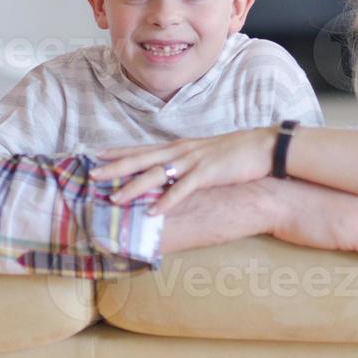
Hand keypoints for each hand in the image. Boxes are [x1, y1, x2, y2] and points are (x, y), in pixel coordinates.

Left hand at [92, 127, 274, 213]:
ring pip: (157, 174)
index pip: (142, 148)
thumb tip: (169, 174)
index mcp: (179, 147)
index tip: (95, 155)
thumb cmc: (235, 153)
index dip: (118, 152)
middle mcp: (181, 151)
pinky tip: (153, 211)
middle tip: (93, 175)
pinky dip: (167, 201)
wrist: (264, 146)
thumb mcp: (203, 155)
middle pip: (141, 159)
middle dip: (116, 168)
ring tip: (114, 198)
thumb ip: (184, 163)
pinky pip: (184, 189)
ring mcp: (194, 162)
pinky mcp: (208, 174)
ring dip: (134, 187)